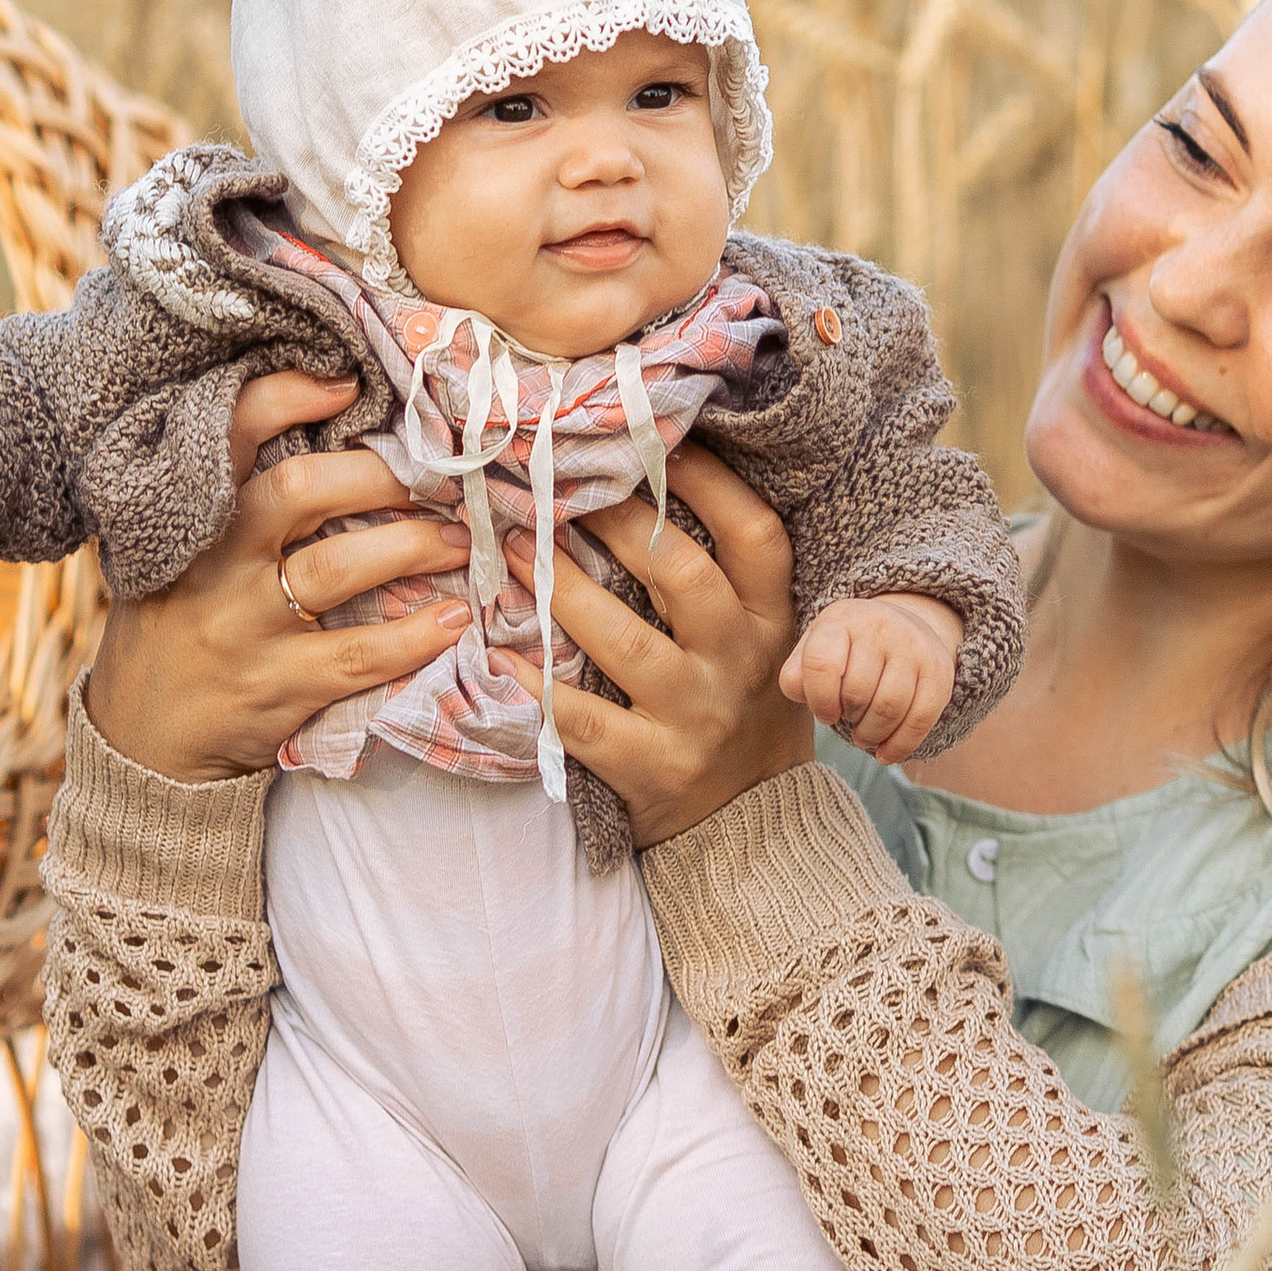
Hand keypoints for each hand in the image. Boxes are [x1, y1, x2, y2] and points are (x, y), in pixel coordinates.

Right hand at [85, 373, 473, 781]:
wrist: (141, 747)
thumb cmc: (175, 631)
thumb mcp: (176, 557)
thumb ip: (232, 506)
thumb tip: (328, 438)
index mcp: (189, 521)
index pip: (228, 437)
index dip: (283, 399)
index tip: (344, 383)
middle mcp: (211, 566)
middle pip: (298, 491)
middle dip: (378, 476)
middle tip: (438, 476)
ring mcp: (242, 628)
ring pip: (337, 568)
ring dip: (412, 546)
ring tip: (462, 539)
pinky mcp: (274, 689)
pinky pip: (356, 654)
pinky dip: (412, 636)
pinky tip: (453, 620)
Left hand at [505, 445, 805, 850]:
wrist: (754, 829)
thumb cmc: (742, 708)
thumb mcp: (760, 641)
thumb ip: (724, 578)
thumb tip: (652, 474)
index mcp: (774, 621)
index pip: (754, 535)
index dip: (710, 481)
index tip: (658, 441)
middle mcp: (741, 664)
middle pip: (682, 574)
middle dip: (614, 522)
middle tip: (558, 484)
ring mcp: (696, 718)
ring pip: (624, 641)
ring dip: (560, 588)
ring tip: (512, 548)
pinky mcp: (652, 768)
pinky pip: (583, 720)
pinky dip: (535, 686)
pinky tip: (497, 655)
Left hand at [780, 592, 960, 765]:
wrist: (902, 627)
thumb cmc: (846, 650)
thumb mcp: (814, 650)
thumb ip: (796, 675)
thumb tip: (801, 694)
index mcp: (840, 619)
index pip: (821, 664)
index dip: (819, 700)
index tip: (826, 713)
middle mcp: (879, 626)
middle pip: (857, 692)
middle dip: (848, 718)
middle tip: (849, 719)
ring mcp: (913, 646)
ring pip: (889, 708)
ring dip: (871, 734)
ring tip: (863, 735)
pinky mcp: (938, 671)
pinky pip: (921, 719)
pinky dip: (900, 746)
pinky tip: (885, 755)